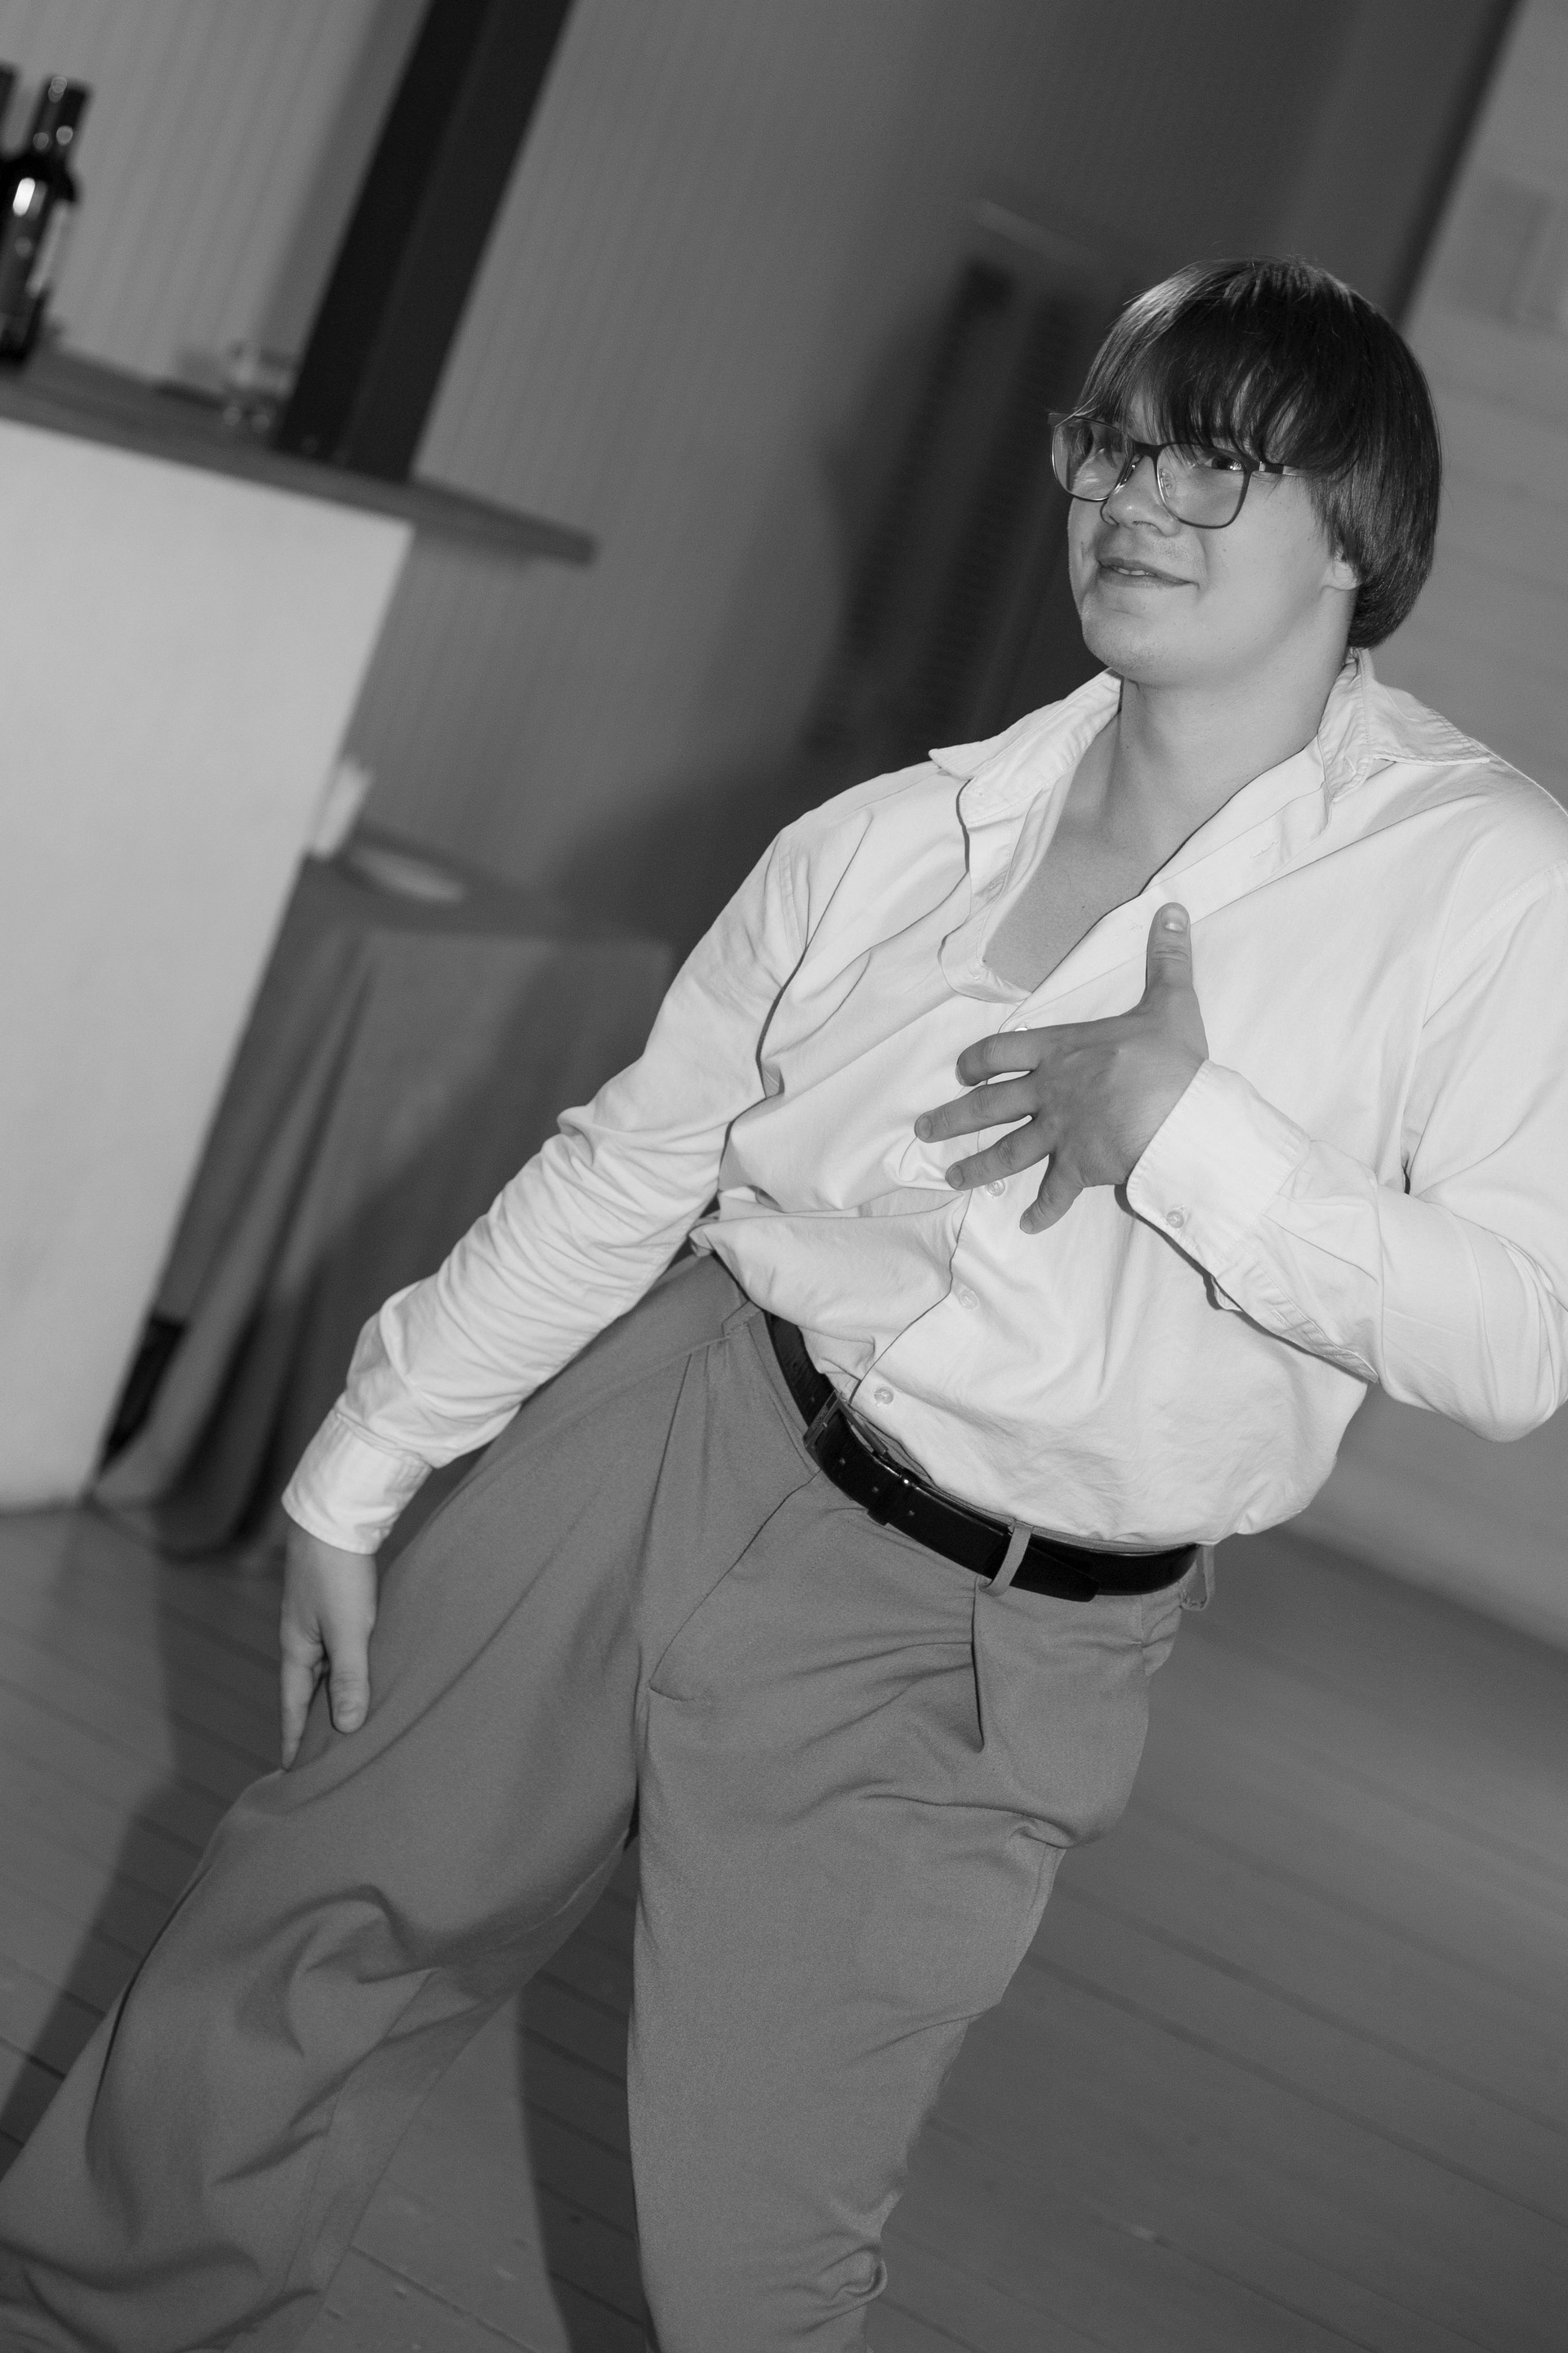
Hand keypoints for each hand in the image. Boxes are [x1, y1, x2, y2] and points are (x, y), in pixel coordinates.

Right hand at [278, 1524, 379, 1766]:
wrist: (335, 1514)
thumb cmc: (338, 1572)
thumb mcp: (347, 1630)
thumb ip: (349, 1677)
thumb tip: (344, 1728)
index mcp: (297, 1649)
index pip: (294, 1707)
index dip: (294, 1740)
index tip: (293, 1773)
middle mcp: (303, 1639)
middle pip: (308, 1691)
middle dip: (314, 1724)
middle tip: (323, 1759)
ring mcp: (319, 1620)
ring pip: (327, 1669)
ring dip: (335, 1695)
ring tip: (347, 1724)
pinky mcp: (338, 1603)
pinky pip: (342, 1648)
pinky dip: (350, 1668)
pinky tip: (365, 1674)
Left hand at [916, 902, 1207, 1233]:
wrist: (1178, 1116)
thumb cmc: (1170, 1059)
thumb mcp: (1170, 1000)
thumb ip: (1167, 957)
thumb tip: (1174, 909)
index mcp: (1062, 1051)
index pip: (1002, 1052)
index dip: (977, 1061)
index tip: (960, 1072)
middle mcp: (1049, 1092)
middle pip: (987, 1106)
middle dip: (952, 1118)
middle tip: (924, 1129)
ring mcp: (1060, 1133)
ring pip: (1007, 1152)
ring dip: (977, 1167)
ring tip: (951, 1178)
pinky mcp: (1079, 1168)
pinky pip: (1055, 1193)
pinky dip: (1041, 1211)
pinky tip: (1026, 1225)